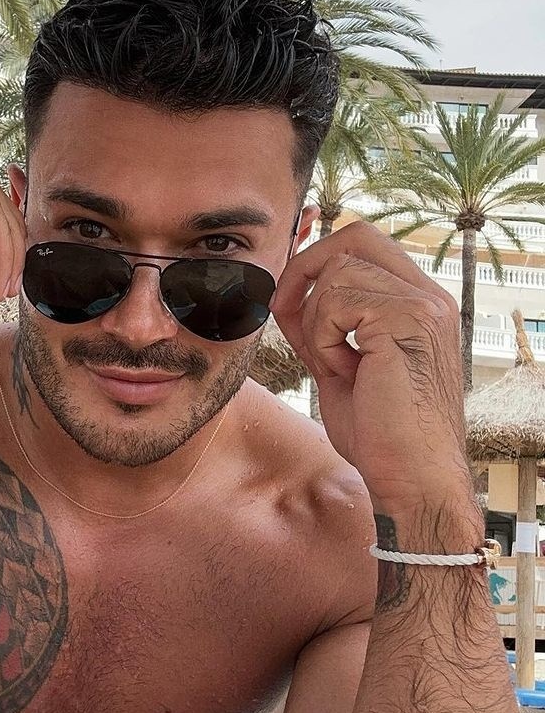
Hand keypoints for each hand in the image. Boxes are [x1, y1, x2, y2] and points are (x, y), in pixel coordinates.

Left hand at [270, 221, 473, 512]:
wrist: (412, 477)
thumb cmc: (380, 434)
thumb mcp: (337, 366)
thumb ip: (318, 326)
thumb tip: (283, 293)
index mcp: (418, 303)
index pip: (365, 243)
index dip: (316, 258)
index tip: (285, 296)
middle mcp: (429, 295)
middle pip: (356, 235)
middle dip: (306, 268)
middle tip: (284, 310)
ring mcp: (424, 304)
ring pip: (338, 273)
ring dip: (317, 322)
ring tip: (337, 366)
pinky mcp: (410, 319)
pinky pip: (337, 302)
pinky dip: (324, 339)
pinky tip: (346, 373)